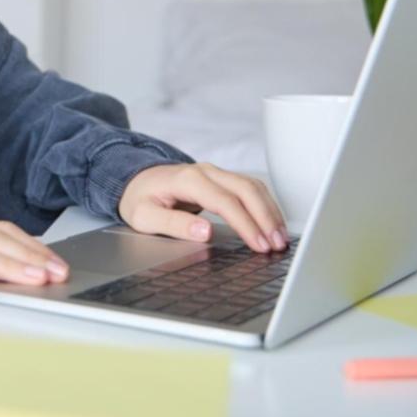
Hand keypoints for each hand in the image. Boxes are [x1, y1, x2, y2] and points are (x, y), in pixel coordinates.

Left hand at [119, 162, 288, 253]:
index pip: (225, 201)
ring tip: (280, 238)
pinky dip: (265, 205)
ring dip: (270, 211)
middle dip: (266, 217)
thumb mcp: (144, 217)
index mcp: (188, 180)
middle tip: (277, 244)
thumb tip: (205, 232)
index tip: (259, 244)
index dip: (246, 224)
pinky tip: (272, 223)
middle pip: (246, 189)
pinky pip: (250, 188)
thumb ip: (174, 224)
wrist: (136, 180)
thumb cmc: (139, 199)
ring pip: (253, 186)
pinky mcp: (222, 179)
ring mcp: (215, 173)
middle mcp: (206, 172)